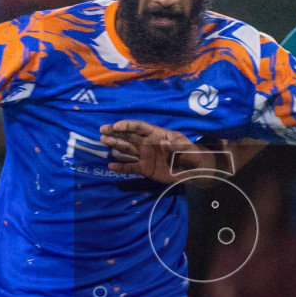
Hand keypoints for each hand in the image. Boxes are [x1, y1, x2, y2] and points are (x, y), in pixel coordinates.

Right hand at [99, 120, 227, 183]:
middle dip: (115, 132)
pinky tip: (111, 166)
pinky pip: (130, 168)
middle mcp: (147, 143)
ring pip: (127, 150)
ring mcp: (145, 156)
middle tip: (102, 131)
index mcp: (156, 134)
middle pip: (128, 136)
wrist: (193, 171)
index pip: (138, 127)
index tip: (116, 126)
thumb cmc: (191, 154)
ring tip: (103, 142)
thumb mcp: (187, 148)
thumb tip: (163, 142)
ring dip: (115, 145)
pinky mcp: (145, 169)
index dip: (127, 125)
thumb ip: (176, 145)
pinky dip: (120, 167)